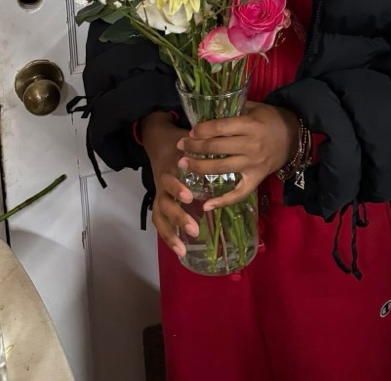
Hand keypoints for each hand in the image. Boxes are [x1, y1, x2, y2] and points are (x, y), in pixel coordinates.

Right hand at [140, 110, 198, 257]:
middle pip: (164, 202)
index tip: (189, 197)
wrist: (158, 139)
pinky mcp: (160, 200)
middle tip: (195, 229)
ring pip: (160, 215)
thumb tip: (231, 153)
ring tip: (182, 250)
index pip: (169, 179)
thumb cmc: (180, 143)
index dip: (177, 189)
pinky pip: (160, 220)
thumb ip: (205, 149)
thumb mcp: (191, 142)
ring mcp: (159, 192)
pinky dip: (168, 236)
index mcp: (170, 167)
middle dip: (179, 217)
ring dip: (170, 233)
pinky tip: (179, 250)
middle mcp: (162, 182)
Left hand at [177, 102, 299, 209]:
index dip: (202, 130)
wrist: (295, 136)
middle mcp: (251, 146)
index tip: (191, 131)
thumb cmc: (271, 118)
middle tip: (180, 146)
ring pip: (222, 169)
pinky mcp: (257, 179)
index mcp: (250, 125)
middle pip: (217, 148)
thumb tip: (208, 110)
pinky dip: (223, 201)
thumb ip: (234, 109)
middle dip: (195, 147)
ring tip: (183, 164)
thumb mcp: (255, 107)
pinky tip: (207, 205)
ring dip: (200, 168)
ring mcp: (254, 164)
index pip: (220, 128)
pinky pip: (239, 193)